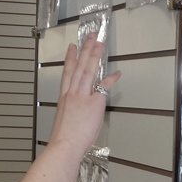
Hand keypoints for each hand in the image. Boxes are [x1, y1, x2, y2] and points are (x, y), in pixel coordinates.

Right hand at [48, 38, 119, 156]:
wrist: (65, 145)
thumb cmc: (64, 140)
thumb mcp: (64, 122)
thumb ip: (71, 113)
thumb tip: (78, 114)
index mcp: (64, 98)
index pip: (67, 74)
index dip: (70, 59)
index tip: (72, 47)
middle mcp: (72, 94)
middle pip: (79, 67)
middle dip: (85, 50)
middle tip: (90, 37)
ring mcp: (82, 96)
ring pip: (88, 71)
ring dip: (94, 55)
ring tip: (99, 42)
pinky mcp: (94, 102)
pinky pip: (103, 87)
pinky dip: (110, 79)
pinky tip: (117, 73)